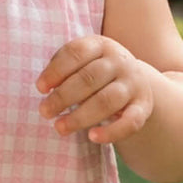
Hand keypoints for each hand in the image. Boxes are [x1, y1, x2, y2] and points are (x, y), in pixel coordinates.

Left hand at [35, 35, 153, 144]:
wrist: (134, 82)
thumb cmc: (95, 73)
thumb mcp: (81, 63)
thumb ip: (62, 69)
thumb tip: (44, 87)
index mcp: (100, 45)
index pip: (76, 53)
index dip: (56, 70)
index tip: (40, 88)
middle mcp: (120, 61)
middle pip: (89, 78)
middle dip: (63, 96)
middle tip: (45, 112)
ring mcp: (134, 83)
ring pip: (106, 100)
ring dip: (80, 116)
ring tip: (60, 128)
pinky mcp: (143, 106)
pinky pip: (130, 122)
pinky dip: (111, 132)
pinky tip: (92, 137)